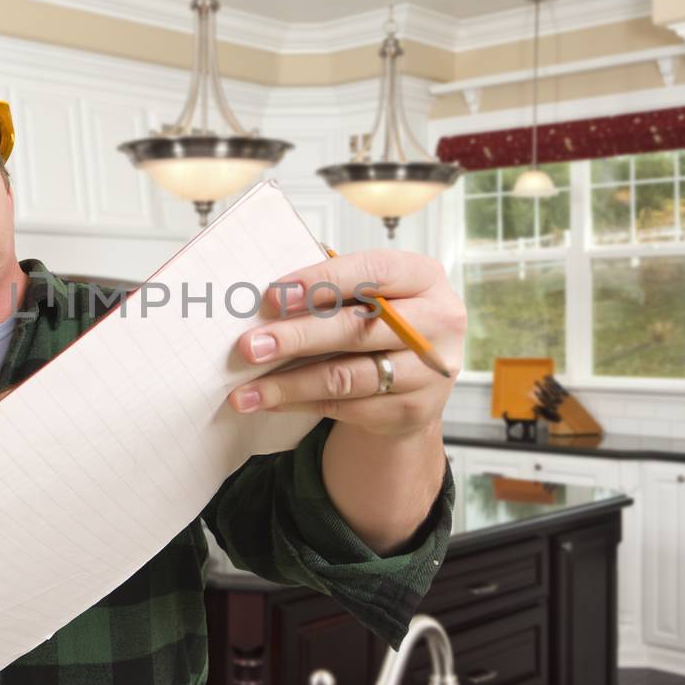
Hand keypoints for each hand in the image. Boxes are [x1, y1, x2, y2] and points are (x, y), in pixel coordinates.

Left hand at [227, 249, 464, 438]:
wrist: (415, 379)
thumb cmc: (380, 321)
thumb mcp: (370, 294)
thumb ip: (332, 289)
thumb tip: (268, 298)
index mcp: (426, 278)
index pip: (374, 272)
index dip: (322, 281)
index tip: (273, 295)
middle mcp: (438, 323)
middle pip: (358, 329)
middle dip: (297, 337)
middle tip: (250, 346)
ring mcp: (429, 372)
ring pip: (347, 377)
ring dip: (289, 383)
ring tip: (246, 389)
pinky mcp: (412, 411)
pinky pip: (345, 407)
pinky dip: (300, 403)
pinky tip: (268, 401)